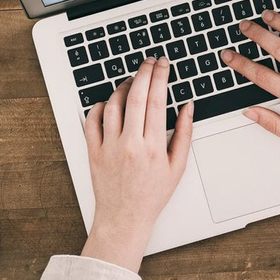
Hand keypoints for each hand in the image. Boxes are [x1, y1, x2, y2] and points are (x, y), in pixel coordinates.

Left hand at [81, 58, 193, 271]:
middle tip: (149, 62)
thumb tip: (188, 106)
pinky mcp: (93, 152)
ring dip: (122, 87)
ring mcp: (109, 148)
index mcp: (153, 147)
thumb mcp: (177, 166)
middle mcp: (130, 144)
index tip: (163, 64)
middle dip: (143, 72)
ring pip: (112, 105)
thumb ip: (184, 133)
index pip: (156, 100)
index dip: (160, 76)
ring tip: (131, 81)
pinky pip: (91, 121)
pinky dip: (99, 106)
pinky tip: (108, 102)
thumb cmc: (152, 194)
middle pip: (134, 96)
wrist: (124, 218)